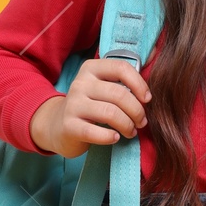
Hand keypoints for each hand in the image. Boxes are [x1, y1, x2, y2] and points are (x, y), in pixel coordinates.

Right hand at [29, 57, 149, 156]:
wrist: (57, 126)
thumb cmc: (90, 107)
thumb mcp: (102, 88)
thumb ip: (122, 84)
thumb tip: (148, 94)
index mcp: (92, 69)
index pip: (121, 68)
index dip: (139, 84)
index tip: (147, 99)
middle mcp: (81, 83)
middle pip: (119, 94)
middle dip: (137, 111)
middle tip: (141, 122)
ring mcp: (73, 104)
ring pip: (111, 113)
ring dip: (127, 125)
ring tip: (131, 131)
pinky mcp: (69, 126)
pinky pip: (96, 132)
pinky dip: (110, 137)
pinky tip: (115, 137)